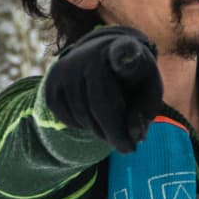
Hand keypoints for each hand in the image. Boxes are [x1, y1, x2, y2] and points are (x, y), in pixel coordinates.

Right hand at [43, 26, 162, 154]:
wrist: (100, 58)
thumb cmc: (131, 79)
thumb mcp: (148, 91)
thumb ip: (145, 112)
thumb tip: (134, 136)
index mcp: (121, 49)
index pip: (123, 50)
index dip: (126, 55)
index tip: (131, 52)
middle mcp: (89, 54)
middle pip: (100, 104)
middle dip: (114, 133)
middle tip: (128, 149)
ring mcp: (66, 67)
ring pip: (81, 115)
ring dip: (99, 133)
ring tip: (112, 134)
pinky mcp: (51, 81)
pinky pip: (65, 117)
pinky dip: (80, 126)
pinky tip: (92, 119)